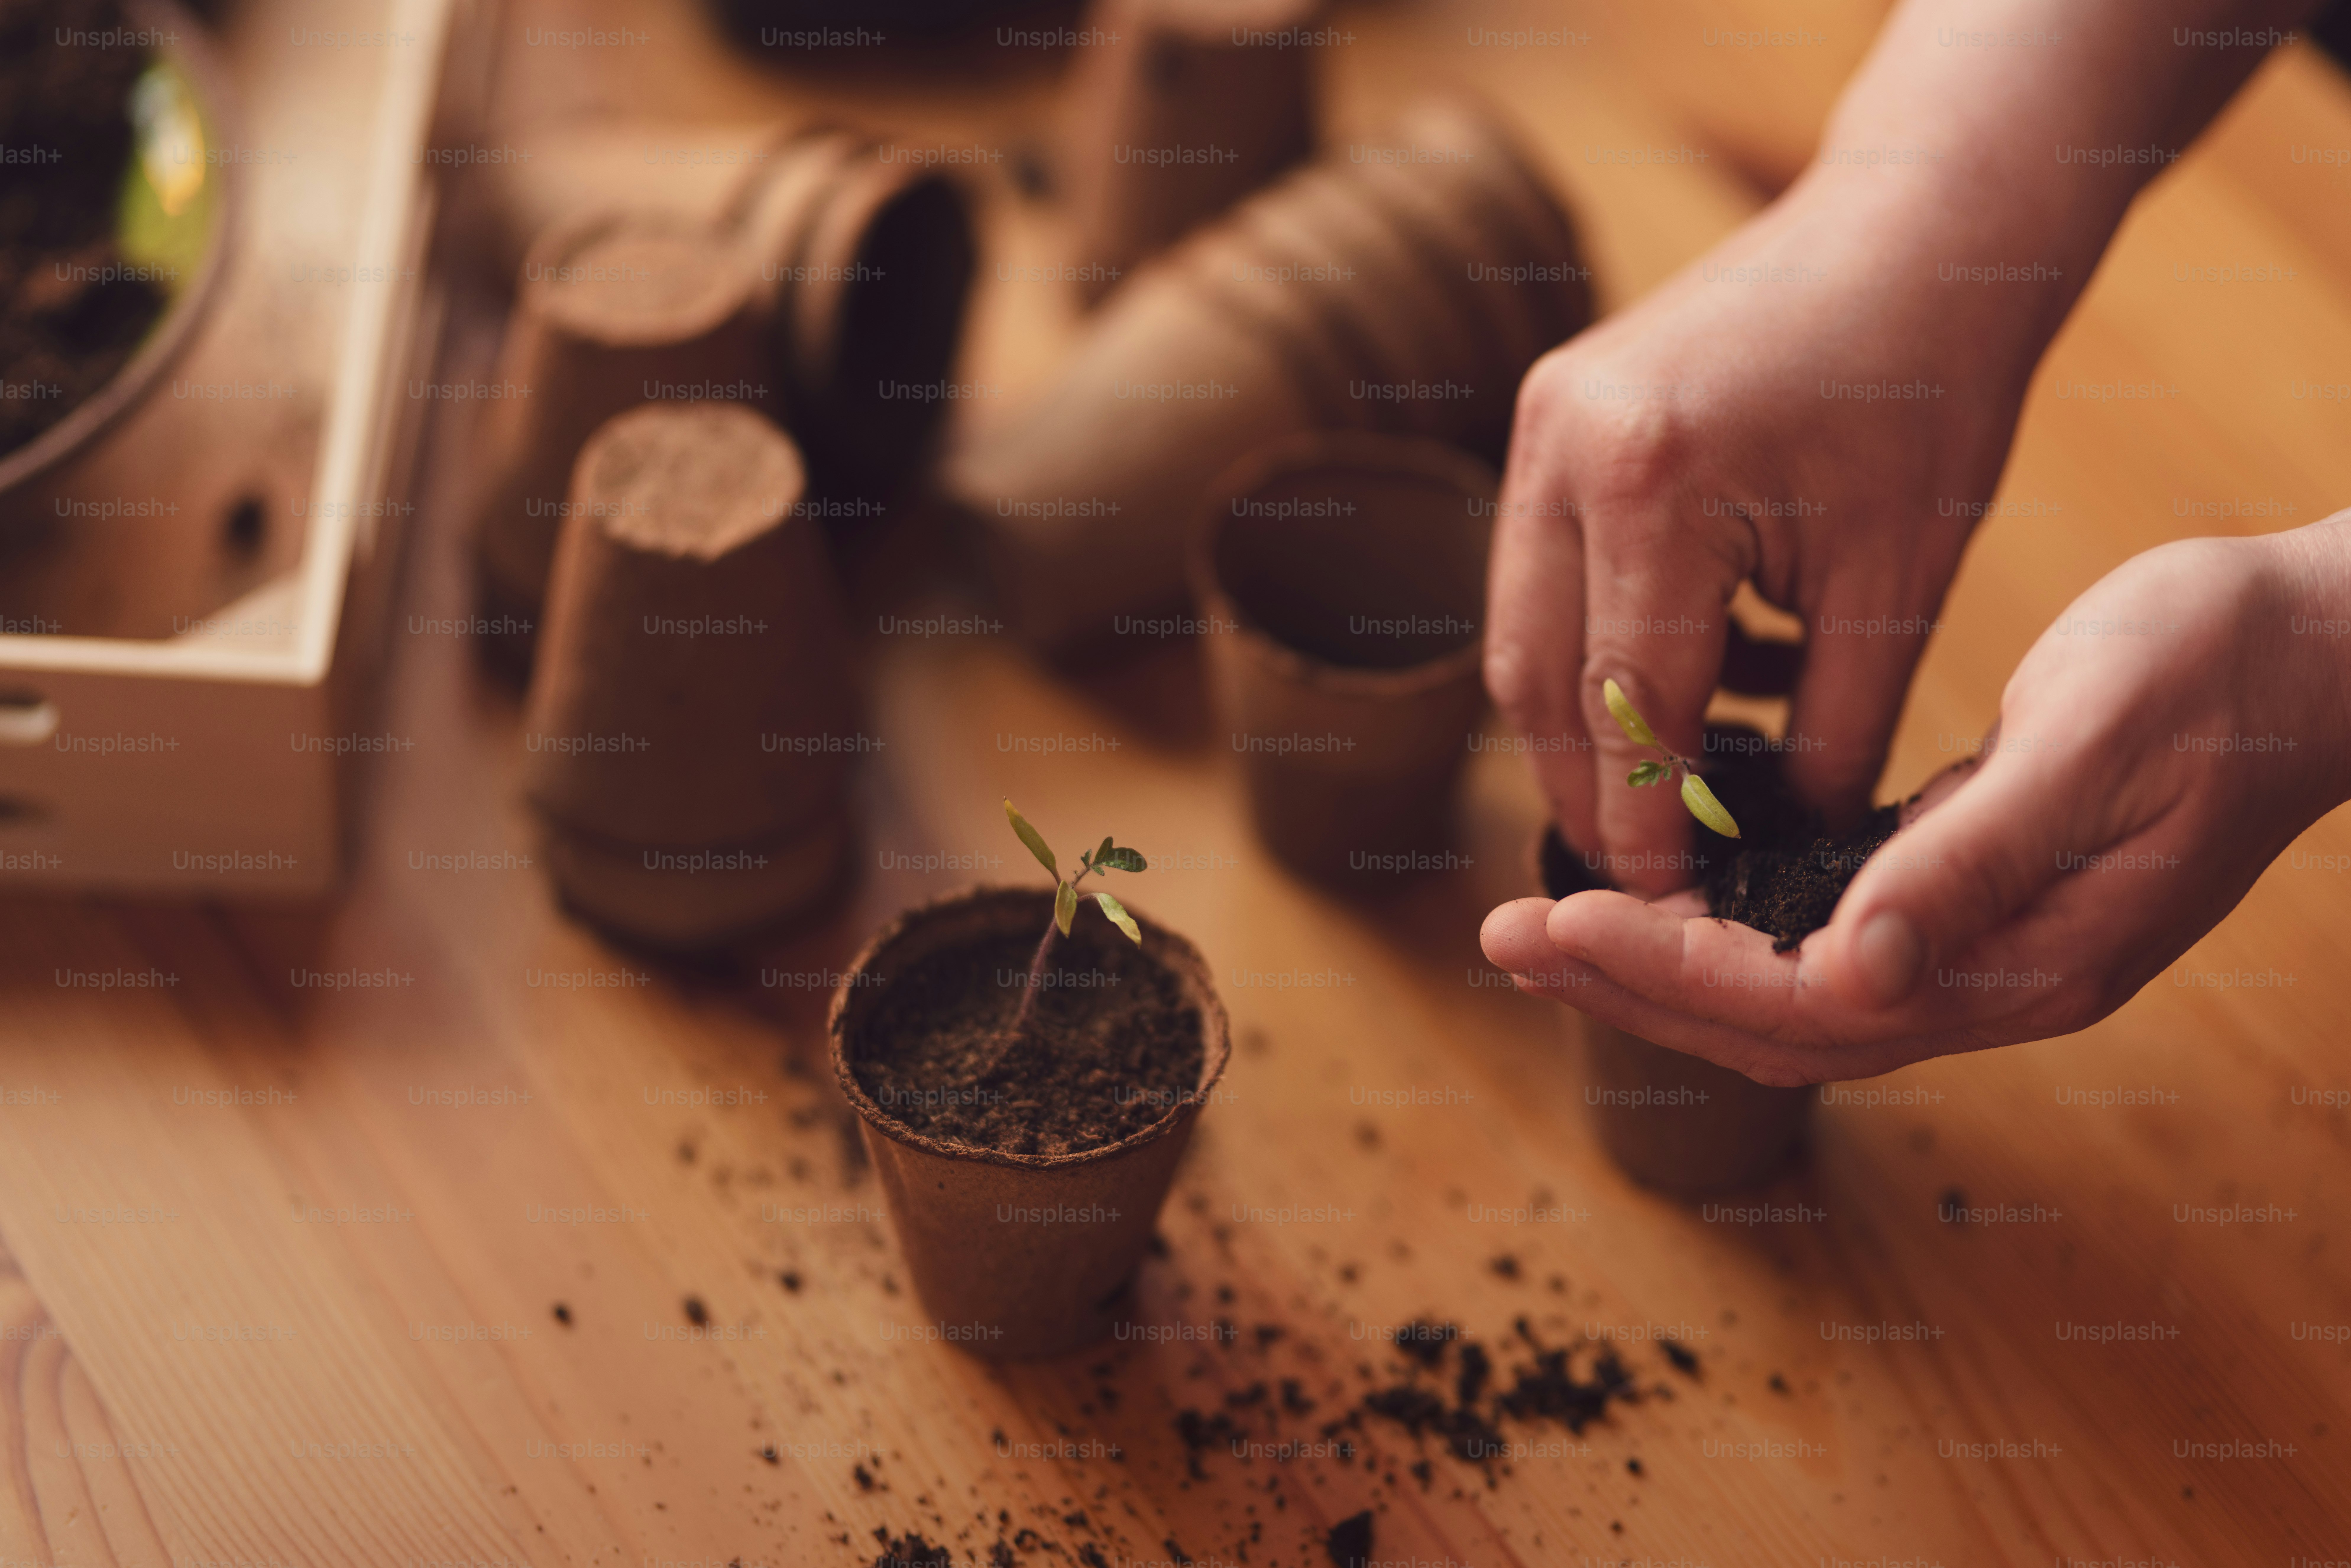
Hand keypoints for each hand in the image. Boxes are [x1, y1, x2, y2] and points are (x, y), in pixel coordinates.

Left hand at [1482, 522, 2350, 1082]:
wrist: (2311, 652)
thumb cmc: (2215, 673)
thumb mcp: (2093, 747)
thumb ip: (1973, 863)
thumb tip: (1851, 967)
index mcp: (2025, 959)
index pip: (1803, 1001)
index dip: (1669, 973)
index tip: (1551, 926)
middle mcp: (1995, 979)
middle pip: (1777, 1022)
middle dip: (1633, 985)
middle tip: (1503, 938)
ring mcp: (1983, 951)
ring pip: (1788, 996)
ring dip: (1664, 969)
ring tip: (1547, 930)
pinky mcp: (1966, 905)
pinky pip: (1819, 950)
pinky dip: (1727, 935)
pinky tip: (1661, 899)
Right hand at [1486, 166, 2040, 895]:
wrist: (1913, 230)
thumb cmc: (1932, 392)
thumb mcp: (1900, 582)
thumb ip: (1834, 733)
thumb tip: (1788, 855)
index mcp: (1656, 483)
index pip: (1625, 705)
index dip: (1643, 823)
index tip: (1673, 907)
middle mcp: (1566, 447)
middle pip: (1537, 680)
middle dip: (1591, 792)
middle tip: (1658, 875)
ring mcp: (1541, 423)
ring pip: (1524, 636)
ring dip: (1590, 727)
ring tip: (1685, 790)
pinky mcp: (1548, 419)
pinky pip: (1547, 574)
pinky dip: (1606, 650)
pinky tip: (1708, 681)